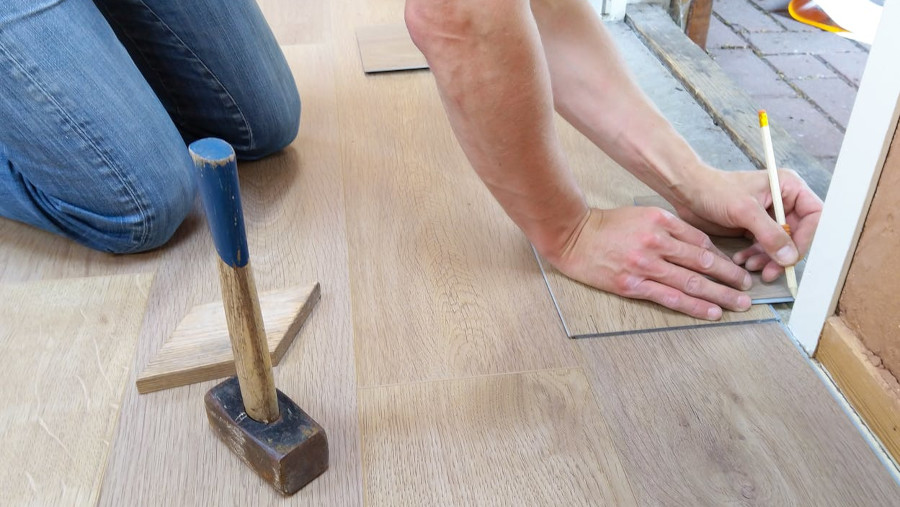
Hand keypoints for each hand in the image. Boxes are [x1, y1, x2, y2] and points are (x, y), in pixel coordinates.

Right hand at [550, 206, 752, 319]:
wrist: (573, 236)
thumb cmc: (607, 226)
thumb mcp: (642, 215)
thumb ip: (670, 228)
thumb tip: (700, 247)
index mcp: (661, 221)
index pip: (701, 242)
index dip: (723, 257)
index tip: (736, 268)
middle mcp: (656, 242)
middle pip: (702, 262)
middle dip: (729, 277)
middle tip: (747, 288)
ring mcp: (644, 265)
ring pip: (691, 282)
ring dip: (719, 295)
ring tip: (738, 304)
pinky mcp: (632, 285)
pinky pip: (670, 297)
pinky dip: (694, 306)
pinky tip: (711, 312)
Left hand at [670, 167, 822, 280]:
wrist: (687, 192)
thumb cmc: (714, 190)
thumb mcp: (745, 211)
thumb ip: (770, 233)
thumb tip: (790, 257)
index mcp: (788, 187)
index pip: (814, 216)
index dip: (806, 238)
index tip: (791, 256)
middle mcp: (783, 201)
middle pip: (798, 235)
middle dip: (783, 255)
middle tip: (770, 272)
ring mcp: (769, 216)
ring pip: (780, 245)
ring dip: (767, 259)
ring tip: (750, 266)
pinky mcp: (754, 227)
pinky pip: (763, 248)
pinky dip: (755, 257)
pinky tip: (742, 261)